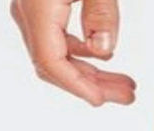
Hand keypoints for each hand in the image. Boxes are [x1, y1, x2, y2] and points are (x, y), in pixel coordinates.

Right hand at [10, 0, 135, 106]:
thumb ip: (101, 13)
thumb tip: (102, 50)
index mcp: (37, 7)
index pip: (50, 61)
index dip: (76, 86)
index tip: (100, 99)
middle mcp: (27, 11)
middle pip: (55, 65)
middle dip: (92, 86)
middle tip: (126, 95)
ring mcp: (30, 10)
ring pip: (57, 56)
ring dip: (91, 73)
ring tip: (122, 83)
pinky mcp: (38, 6)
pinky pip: (56, 42)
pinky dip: (82, 55)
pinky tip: (103, 60)